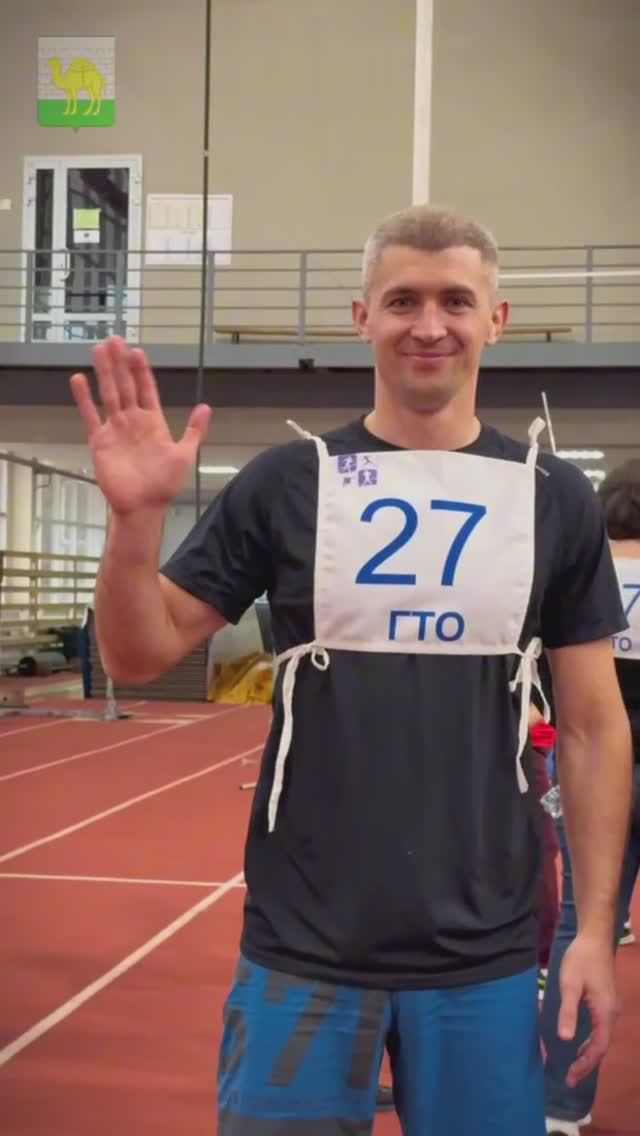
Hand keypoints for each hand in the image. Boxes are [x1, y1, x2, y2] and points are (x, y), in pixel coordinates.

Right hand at [70, 337, 210, 514]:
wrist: (144, 506)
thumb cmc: (164, 484)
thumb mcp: (185, 454)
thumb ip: (195, 430)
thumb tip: (205, 407)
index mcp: (154, 422)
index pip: (147, 389)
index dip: (142, 371)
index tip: (137, 351)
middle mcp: (133, 421)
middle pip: (125, 385)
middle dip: (120, 363)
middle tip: (114, 340)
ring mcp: (116, 429)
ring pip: (109, 394)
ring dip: (104, 372)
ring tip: (99, 349)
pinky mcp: (100, 441)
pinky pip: (91, 416)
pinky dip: (84, 399)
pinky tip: (78, 379)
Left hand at [557, 933, 619, 1086]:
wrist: (595, 938)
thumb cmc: (581, 959)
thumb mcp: (569, 984)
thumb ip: (568, 1012)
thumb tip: (566, 1040)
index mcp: (605, 1012)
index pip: (598, 1048)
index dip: (585, 1065)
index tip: (571, 1078)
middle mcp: (612, 1013)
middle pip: (602, 1047)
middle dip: (586, 1064)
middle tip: (570, 1079)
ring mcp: (611, 1008)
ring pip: (602, 1039)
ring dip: (588, 1054)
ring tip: (574, 1067)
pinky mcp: (607, 1002)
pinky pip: (601, 1030)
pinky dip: (591, 1042)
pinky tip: (580, 1044)